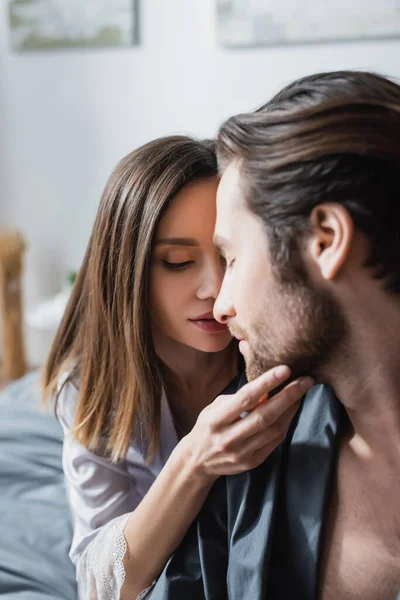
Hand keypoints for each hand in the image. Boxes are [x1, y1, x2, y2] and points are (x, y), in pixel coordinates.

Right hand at [182, 366, 312, 481]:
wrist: (198, 461)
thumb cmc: (208, 426)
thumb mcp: (215, 407)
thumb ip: (239, 398)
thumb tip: (266, 386)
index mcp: (216, 420)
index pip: (245, 399)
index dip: (266, 383)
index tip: (285, 369)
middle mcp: (229, 438)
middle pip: (265, 416)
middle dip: (288, 396)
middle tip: (305, 380)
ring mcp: (242, 453)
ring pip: (274, 429)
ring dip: (291, 409)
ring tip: (301, 392)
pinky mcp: (253, 462)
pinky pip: (275, 441)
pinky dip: (285, 424)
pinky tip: (291, 410)